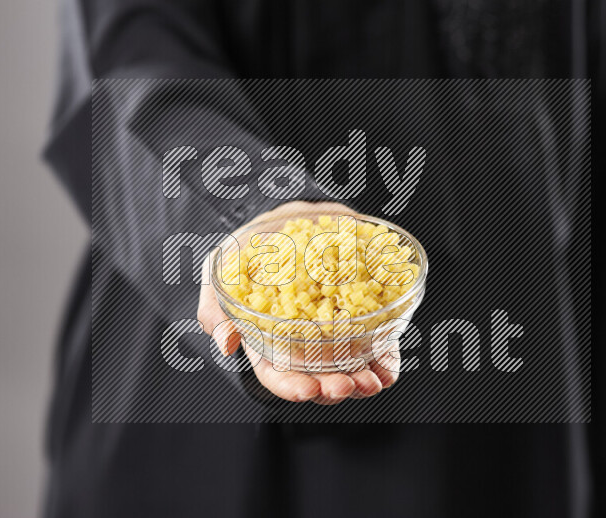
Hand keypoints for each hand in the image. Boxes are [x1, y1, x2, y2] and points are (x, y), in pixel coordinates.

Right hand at [197, 201, 399, 404]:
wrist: (287, 216)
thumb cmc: (249, 248)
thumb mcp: (221, 270)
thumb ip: (216, 305)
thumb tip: (225, 341)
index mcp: (268, 340)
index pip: (278, 374)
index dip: (291, 386)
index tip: (306, 389)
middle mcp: (304, 343)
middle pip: (319, 376)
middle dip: (334, 387)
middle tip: (346, 385)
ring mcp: (334, 331)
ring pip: (350, 366)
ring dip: (364, 379)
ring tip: (374, 380)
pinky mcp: (361, 313)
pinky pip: (375, 342)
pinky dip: (384, 358)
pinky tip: (388, 367)